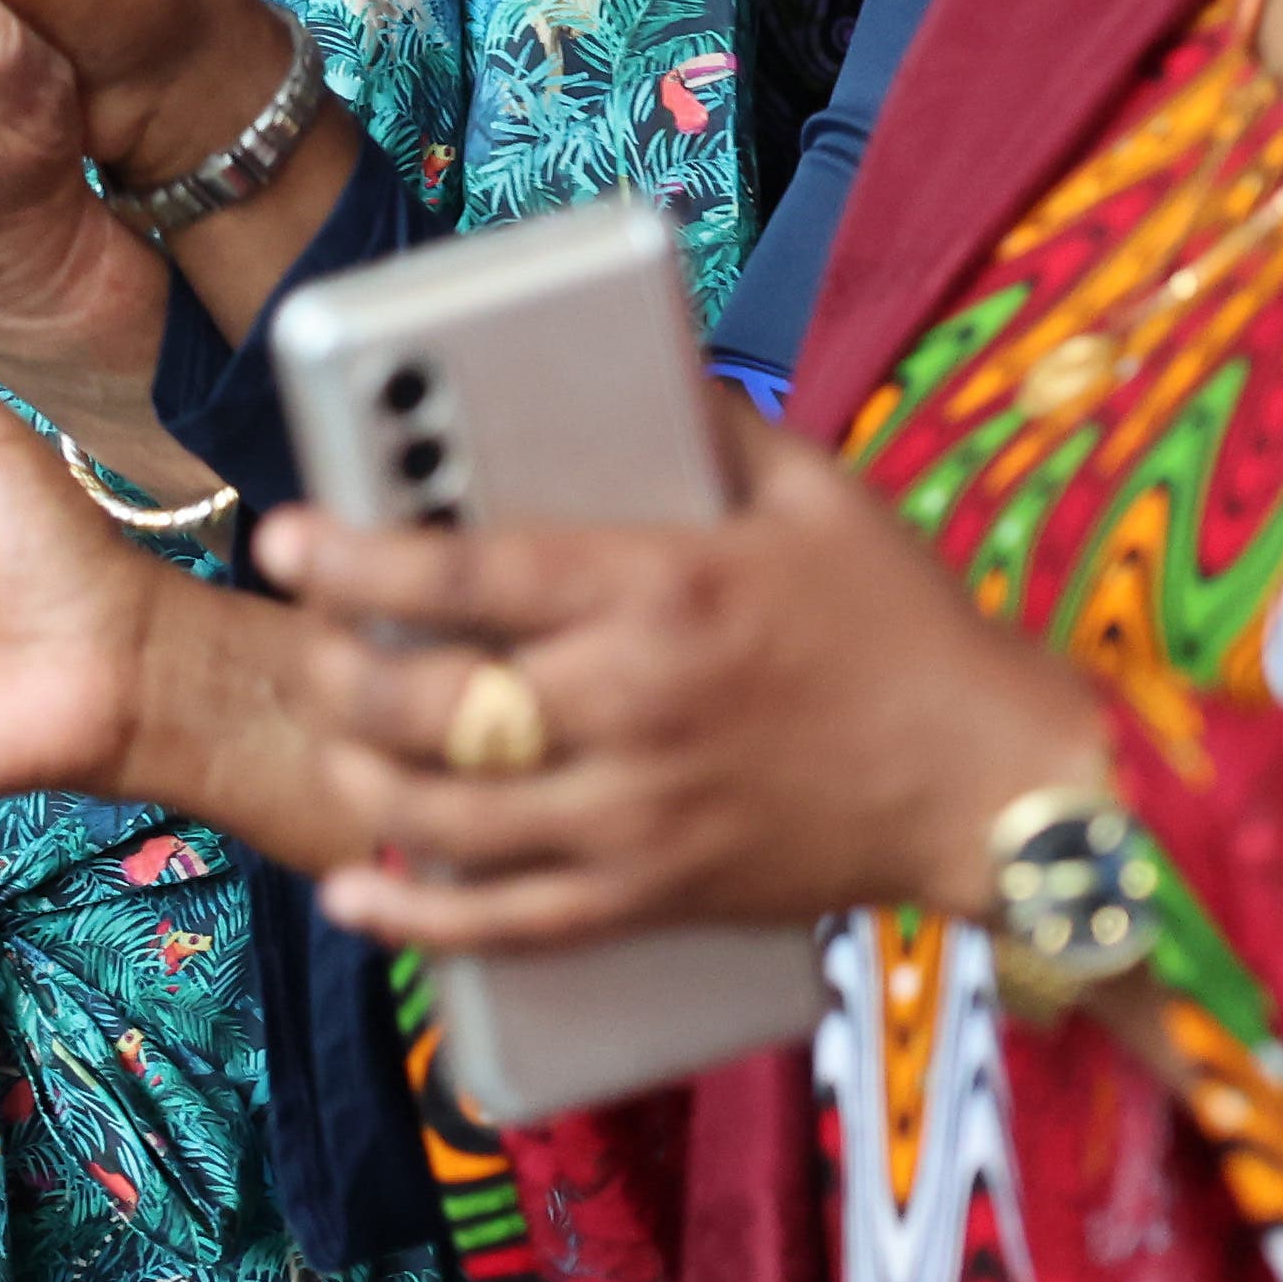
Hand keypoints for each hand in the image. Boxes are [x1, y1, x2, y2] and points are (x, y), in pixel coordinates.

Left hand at [260, 400, 1103, 953]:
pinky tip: (357, 896)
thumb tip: (637, 357)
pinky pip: (513, 924)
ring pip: (450, 817)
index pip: (469, 573)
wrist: (997, 783)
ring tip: (329, 736)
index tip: (284, 537)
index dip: (357, 558)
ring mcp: (641, 814)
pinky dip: (420, 922)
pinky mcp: (658, 895)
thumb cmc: (904, 627)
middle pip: (433, 704)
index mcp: (664, 589)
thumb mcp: (819, 492)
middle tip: (310, 639)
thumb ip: (714, 423)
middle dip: (340, 671)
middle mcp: (636, 705)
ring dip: (360, 780)